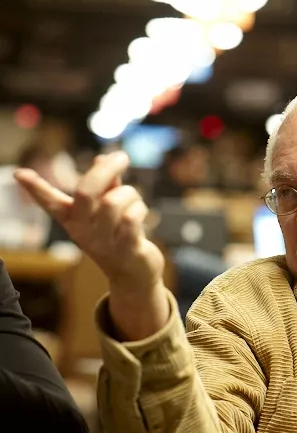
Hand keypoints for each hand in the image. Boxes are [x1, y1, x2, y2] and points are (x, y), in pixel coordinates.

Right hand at [14, 151, 163, 294]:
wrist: (133, 276)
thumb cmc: (118, 235)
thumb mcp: (106, 210)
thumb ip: (105, 185)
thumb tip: (101, 158)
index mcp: (73, 219)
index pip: (50, 203)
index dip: (36, 189)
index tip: (19, 174)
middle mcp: (84, 230)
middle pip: (85, 192)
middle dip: (105, 169)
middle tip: (122, 156)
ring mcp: (104, 242)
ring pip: (113, 202)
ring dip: (129, 192)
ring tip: (133, 199)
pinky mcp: (127, 249)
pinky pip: (132, 219)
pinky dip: (140, 208)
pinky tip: (141, 213)